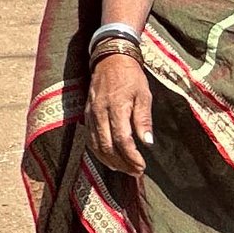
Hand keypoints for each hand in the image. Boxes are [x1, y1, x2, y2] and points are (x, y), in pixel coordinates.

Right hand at [88, 49, 153, 175]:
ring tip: (125, 170)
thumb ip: (144, 120)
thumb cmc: (131, 77)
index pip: (122, 140)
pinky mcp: (86, 115)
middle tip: (136, 172)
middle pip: (107, 147)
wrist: (110, 60)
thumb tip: (147, 142)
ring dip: (110, 161)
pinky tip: (109, 159)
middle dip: (122, 163)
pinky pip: (90, 139)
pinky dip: (99, 152)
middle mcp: (99, 114)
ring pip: (96, 146)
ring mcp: (90, 115)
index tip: (142, 167)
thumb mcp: (144, 95)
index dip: (131, 157)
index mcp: (116, 108)